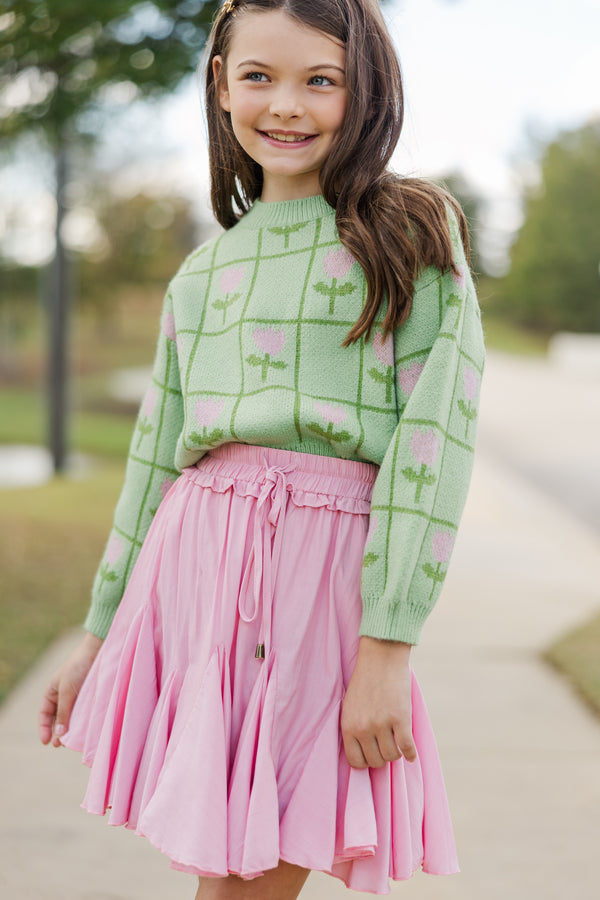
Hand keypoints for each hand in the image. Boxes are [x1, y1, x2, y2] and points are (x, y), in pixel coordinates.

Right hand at [38, 631, 103, 746]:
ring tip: (70, 741)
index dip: (44, 728)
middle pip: (57, 718)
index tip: (46, 742)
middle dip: (57, 732)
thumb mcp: (67, 691)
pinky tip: (83, 731)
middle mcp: (63, 695)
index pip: (44, 713)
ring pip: (71, 717)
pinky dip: (81, 722)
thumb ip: (63, 712)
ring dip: (70, 729)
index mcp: (52, 691)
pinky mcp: (89, 697)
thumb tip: (58, 734)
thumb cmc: (78, 667)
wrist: (98, 651)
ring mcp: (77, 696)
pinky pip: (82, 713)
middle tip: (60, 745)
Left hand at [341, 636, 416, 767]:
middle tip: (387, 746)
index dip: (366, 761)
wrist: (381, 658)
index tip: (373, 755)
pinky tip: (412, 754)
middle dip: (382, 756)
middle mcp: (363, 728)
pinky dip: (411, 754)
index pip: (356, 761)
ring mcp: (382, 724)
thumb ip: (355, 728)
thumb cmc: (365, 680)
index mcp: (348, 726)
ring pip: (392, 755)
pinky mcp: (400, 718)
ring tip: (398, 743)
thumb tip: (363, 753)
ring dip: (396, 753)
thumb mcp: (350, 706)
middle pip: (376, 761)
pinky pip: (407, 747)